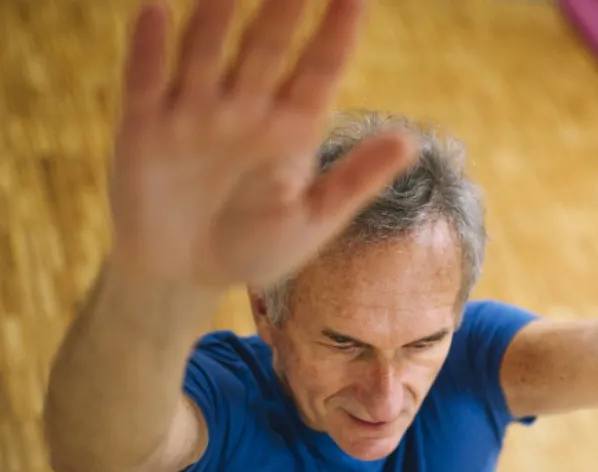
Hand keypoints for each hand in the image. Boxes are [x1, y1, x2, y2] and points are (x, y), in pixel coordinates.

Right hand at [108, 0, 416, 288]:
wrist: (184, 276)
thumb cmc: (257, 247)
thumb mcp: (315, 219)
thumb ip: (358, 179)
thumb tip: (412, 141)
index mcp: (292, 125)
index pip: (320, 68)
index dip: (337, 31)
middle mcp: (245, 107)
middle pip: (266, 48)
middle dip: (282, 9)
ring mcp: (194, 112)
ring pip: (206, 52)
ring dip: (217, 17)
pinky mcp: (144, 128)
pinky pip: (146, 81)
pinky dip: (148, 48)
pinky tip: (156, 12)